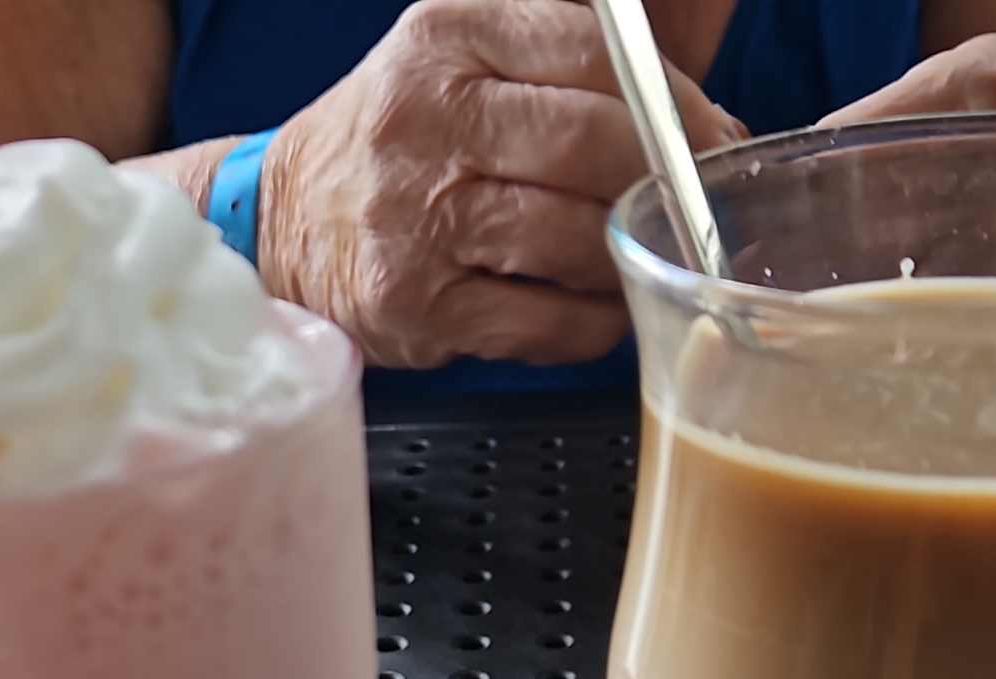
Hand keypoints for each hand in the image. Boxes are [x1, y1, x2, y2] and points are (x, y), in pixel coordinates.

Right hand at [260, 0, 742, 369]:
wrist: (285, 223)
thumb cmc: (409, 141)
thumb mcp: (469, 57)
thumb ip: (572, 52)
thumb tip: (710, 81)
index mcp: (446, 37)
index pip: (590, 49)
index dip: (673, 95)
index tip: (710, 130)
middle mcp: (423, 121)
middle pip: (589, 144)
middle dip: (661, 177)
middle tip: (691, 202)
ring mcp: (414, 219)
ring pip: (575, 239)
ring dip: (625, 254)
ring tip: (629, 252)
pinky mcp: (415, 307)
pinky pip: (547, 323)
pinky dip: (589, 321)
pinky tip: (585, 303)